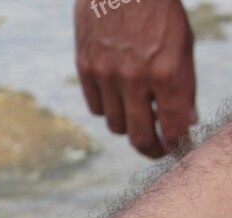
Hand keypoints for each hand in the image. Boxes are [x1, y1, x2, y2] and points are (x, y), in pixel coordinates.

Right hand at [74, 0, 196, 157]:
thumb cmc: (159, 12)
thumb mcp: (182, 44)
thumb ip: (184, 86)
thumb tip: (186, 122)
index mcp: (167, 70)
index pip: (173, 126)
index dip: (177, 144)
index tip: (178, 148)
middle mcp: (135, 78)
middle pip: (140, 137)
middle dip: (153, 149)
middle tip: (159, 149)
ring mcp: (107, 75)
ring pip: (116, 125)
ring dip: (129, 126)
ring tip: (139, 116)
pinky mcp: (86, 69)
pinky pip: (97, 107)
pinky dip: (109, 108)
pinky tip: (118, 96)